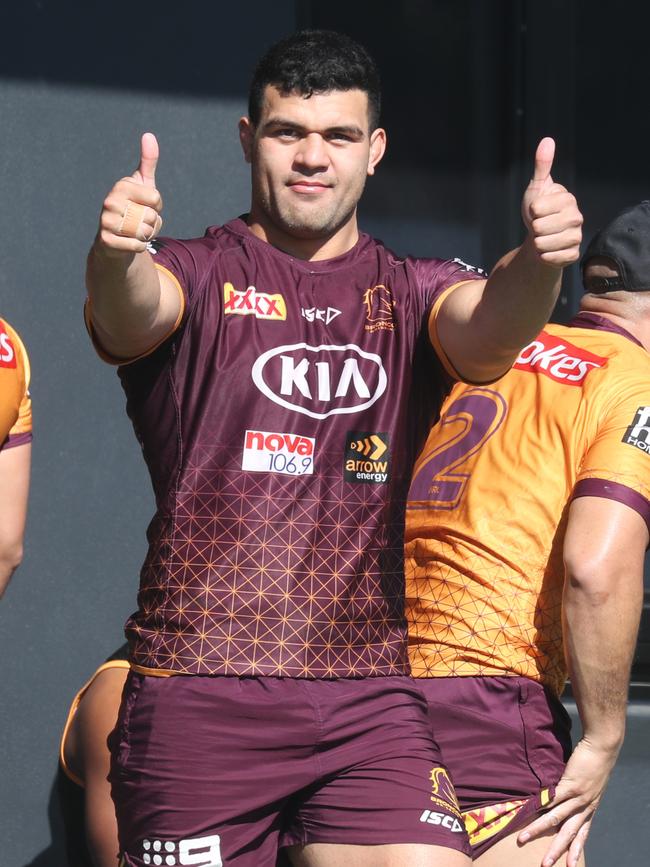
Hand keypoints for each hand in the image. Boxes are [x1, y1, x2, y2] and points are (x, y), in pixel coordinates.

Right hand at [95, 132, 162, 257]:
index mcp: (121, 186)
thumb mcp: (143, 184)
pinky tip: (130, 242)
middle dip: (152, 223)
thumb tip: (149, 135)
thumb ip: (148, 161)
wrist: (116, 239)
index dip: (157, 207)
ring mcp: (106, 221)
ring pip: (145, 232)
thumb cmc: (133, 208)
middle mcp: (110, 201)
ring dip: (147, 235)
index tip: (145, 206)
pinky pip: (137, 245)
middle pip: (151, 217)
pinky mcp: (106, 240)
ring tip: (136, 231)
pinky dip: (140, 246)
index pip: (156, 199)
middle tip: (140, 221)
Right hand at [517, 738, 618, 865]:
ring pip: (556, 818)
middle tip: (545, 863)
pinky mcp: (570, 784)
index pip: (582, 834)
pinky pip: (553, 798)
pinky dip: (540, 805)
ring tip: (524, 836)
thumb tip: (560, 797)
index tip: (568, 865)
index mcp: (590, 807)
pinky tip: (530, 811)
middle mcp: (585, 806)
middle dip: (556, 849)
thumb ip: (576, 793)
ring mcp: (578, 796)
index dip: (575, 849)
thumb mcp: (590, 784)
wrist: (602, 747)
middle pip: (568, 833)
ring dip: (539, 829)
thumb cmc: (595, 762)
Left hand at [521, 137, 582, 268]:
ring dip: (537, 243)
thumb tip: (547, 141)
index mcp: (568, 199)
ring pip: (543, 244)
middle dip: (533, 228)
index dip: (532, 211)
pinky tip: (547, 250)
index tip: (538, 210)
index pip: (537, 208)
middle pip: (539, 227)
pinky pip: (550, 258)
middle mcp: (576, 218)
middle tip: (540, 226)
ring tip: (542, 238)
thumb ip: (542, 166)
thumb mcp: (537, 187)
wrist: (540, 237)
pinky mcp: (572, 255)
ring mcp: (576, 237)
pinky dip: (542, 256)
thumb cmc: (538, 211)